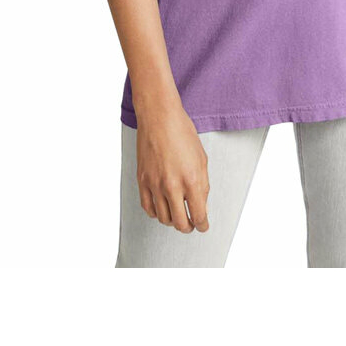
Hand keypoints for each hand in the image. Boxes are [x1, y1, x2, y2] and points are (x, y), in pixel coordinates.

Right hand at [135, 106, 210, 232]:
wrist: (159, 117)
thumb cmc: (183, 133)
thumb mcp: (202, 158)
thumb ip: (202, 184)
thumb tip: (201, 205)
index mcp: (192, 180)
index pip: (198, 215)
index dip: (202, 225)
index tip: (203, 226)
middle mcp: (172, 186)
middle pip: (180, 223)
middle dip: (188, 227)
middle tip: (191, 224)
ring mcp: (155, 185)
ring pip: (163, 218)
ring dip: (172, 221)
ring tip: (177, 215)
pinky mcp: (142, 181)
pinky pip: (148, 208)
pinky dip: (156, 213)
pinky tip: (162, 208)